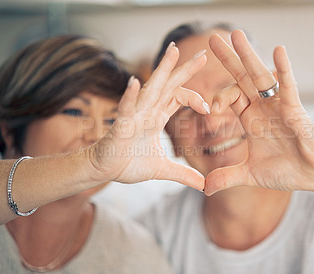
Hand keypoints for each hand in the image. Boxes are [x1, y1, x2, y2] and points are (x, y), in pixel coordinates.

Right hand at [87, 44, 208, 189]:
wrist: (104, 170)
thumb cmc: (129, 164)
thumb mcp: (162, 170)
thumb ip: (183, 174)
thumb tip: (204, 185)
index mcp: (157, 117)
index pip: (178, 97)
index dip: (194, 97)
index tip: (209, 108)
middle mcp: (147, 112)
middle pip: (169, 86)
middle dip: (185, 69)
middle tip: (203, 53)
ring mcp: (134, 117)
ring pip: (150, 90)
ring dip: (161, 71)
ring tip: (172, 51)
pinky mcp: (120, 127)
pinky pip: (126, 109)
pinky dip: (130, 97)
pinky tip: (135, 82)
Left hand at [204, 30, 313, 194]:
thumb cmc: (288, 170)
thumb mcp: (251, 175)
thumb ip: (227, 177)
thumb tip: (204, 188)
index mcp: (251, 119)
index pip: (231, 97)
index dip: (218, 97)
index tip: (209, 109)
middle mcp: (263, 108)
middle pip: (242, 79)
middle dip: (228, 59)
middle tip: (214, 38)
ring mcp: (279, 107)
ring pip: (261, 77)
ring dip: (249, 56)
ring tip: (236, 34)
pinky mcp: (296, 111)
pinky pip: (289, 87)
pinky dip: (284, 70)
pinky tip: (278, 51)